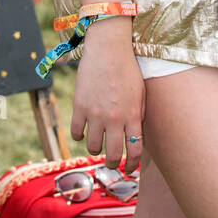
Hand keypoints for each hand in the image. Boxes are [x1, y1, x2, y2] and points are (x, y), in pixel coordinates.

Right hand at [70, 22, 146, 175]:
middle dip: (114, 164)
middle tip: (113, 163)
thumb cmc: (128, 68)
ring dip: (96, 148)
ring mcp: (96, 113)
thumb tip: (135, 136)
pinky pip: (76, 133)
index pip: (135, 150)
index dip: (133, 164)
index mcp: (133, 114)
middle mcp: (115, 117)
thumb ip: (139, 115)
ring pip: (92, 147)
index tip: (131, 169)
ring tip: (98, 143)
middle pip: (113, 155)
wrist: (109, 48)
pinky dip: (80, 136)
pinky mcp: (80, 106)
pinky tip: (84, 131)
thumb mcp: (140, 92)